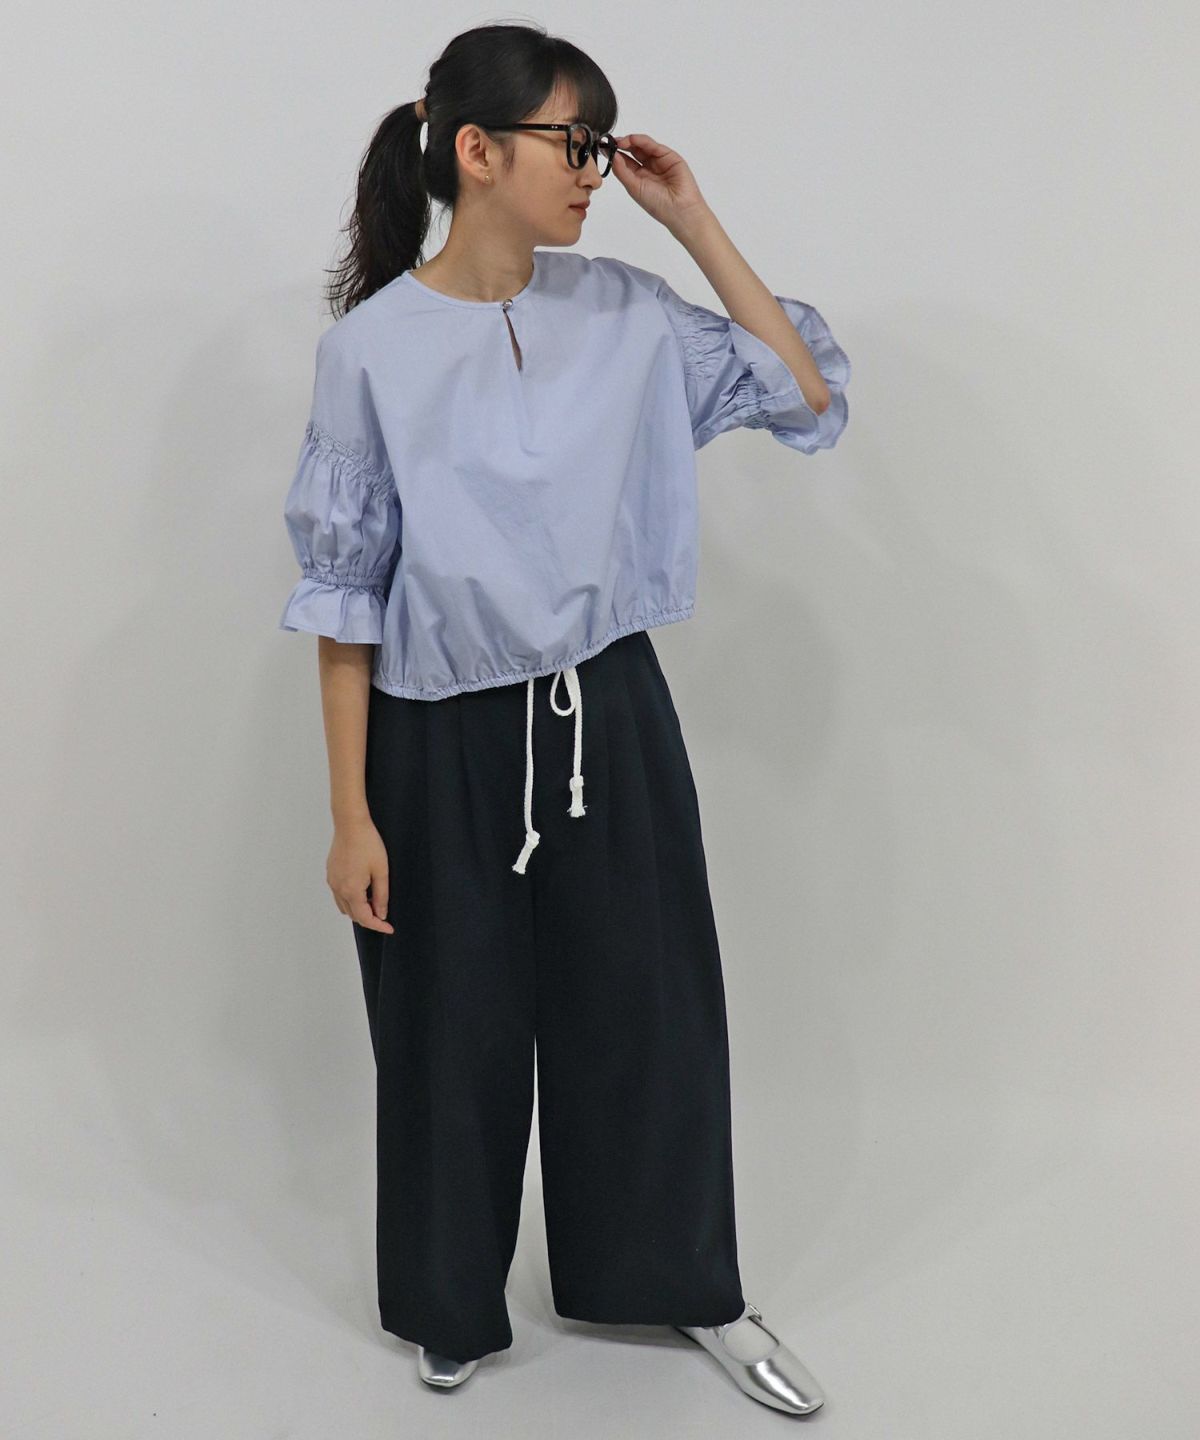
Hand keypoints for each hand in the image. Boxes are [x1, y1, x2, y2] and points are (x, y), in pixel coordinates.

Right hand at [328, 815, 393, 933]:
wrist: (350, 824)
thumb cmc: (368, 844)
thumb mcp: (381, 871)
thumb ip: (381, 896)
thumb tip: (381, 914)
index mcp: (351, 890)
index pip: (365, 918)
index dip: (378, 926)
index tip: (389, 928)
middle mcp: (338, 889)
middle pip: (353, 915)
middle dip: (369, 918)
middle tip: (384, 912)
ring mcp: (332, 881)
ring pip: (344, 906)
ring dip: (358, 909)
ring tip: (373, 900)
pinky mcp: (330, 874)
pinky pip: (339, 895)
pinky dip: (350, 899)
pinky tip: (362, 889)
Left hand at [610, 133, 712, 236]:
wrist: (680, 209)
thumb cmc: (658, 204)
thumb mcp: (634, 187)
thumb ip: (622, 171)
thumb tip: (612, 156)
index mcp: (638, 178)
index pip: (624, 162)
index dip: (614, 154)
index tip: (603, 148)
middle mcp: (648, 168)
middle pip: (632, 151)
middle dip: (620, 145)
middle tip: (609, 142)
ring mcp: (658, 161)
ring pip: (642, 146)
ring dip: (629, 141)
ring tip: (618, 141)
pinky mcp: (668, 155)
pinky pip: (653, 145)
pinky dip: (641, 141)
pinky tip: (631, 140)